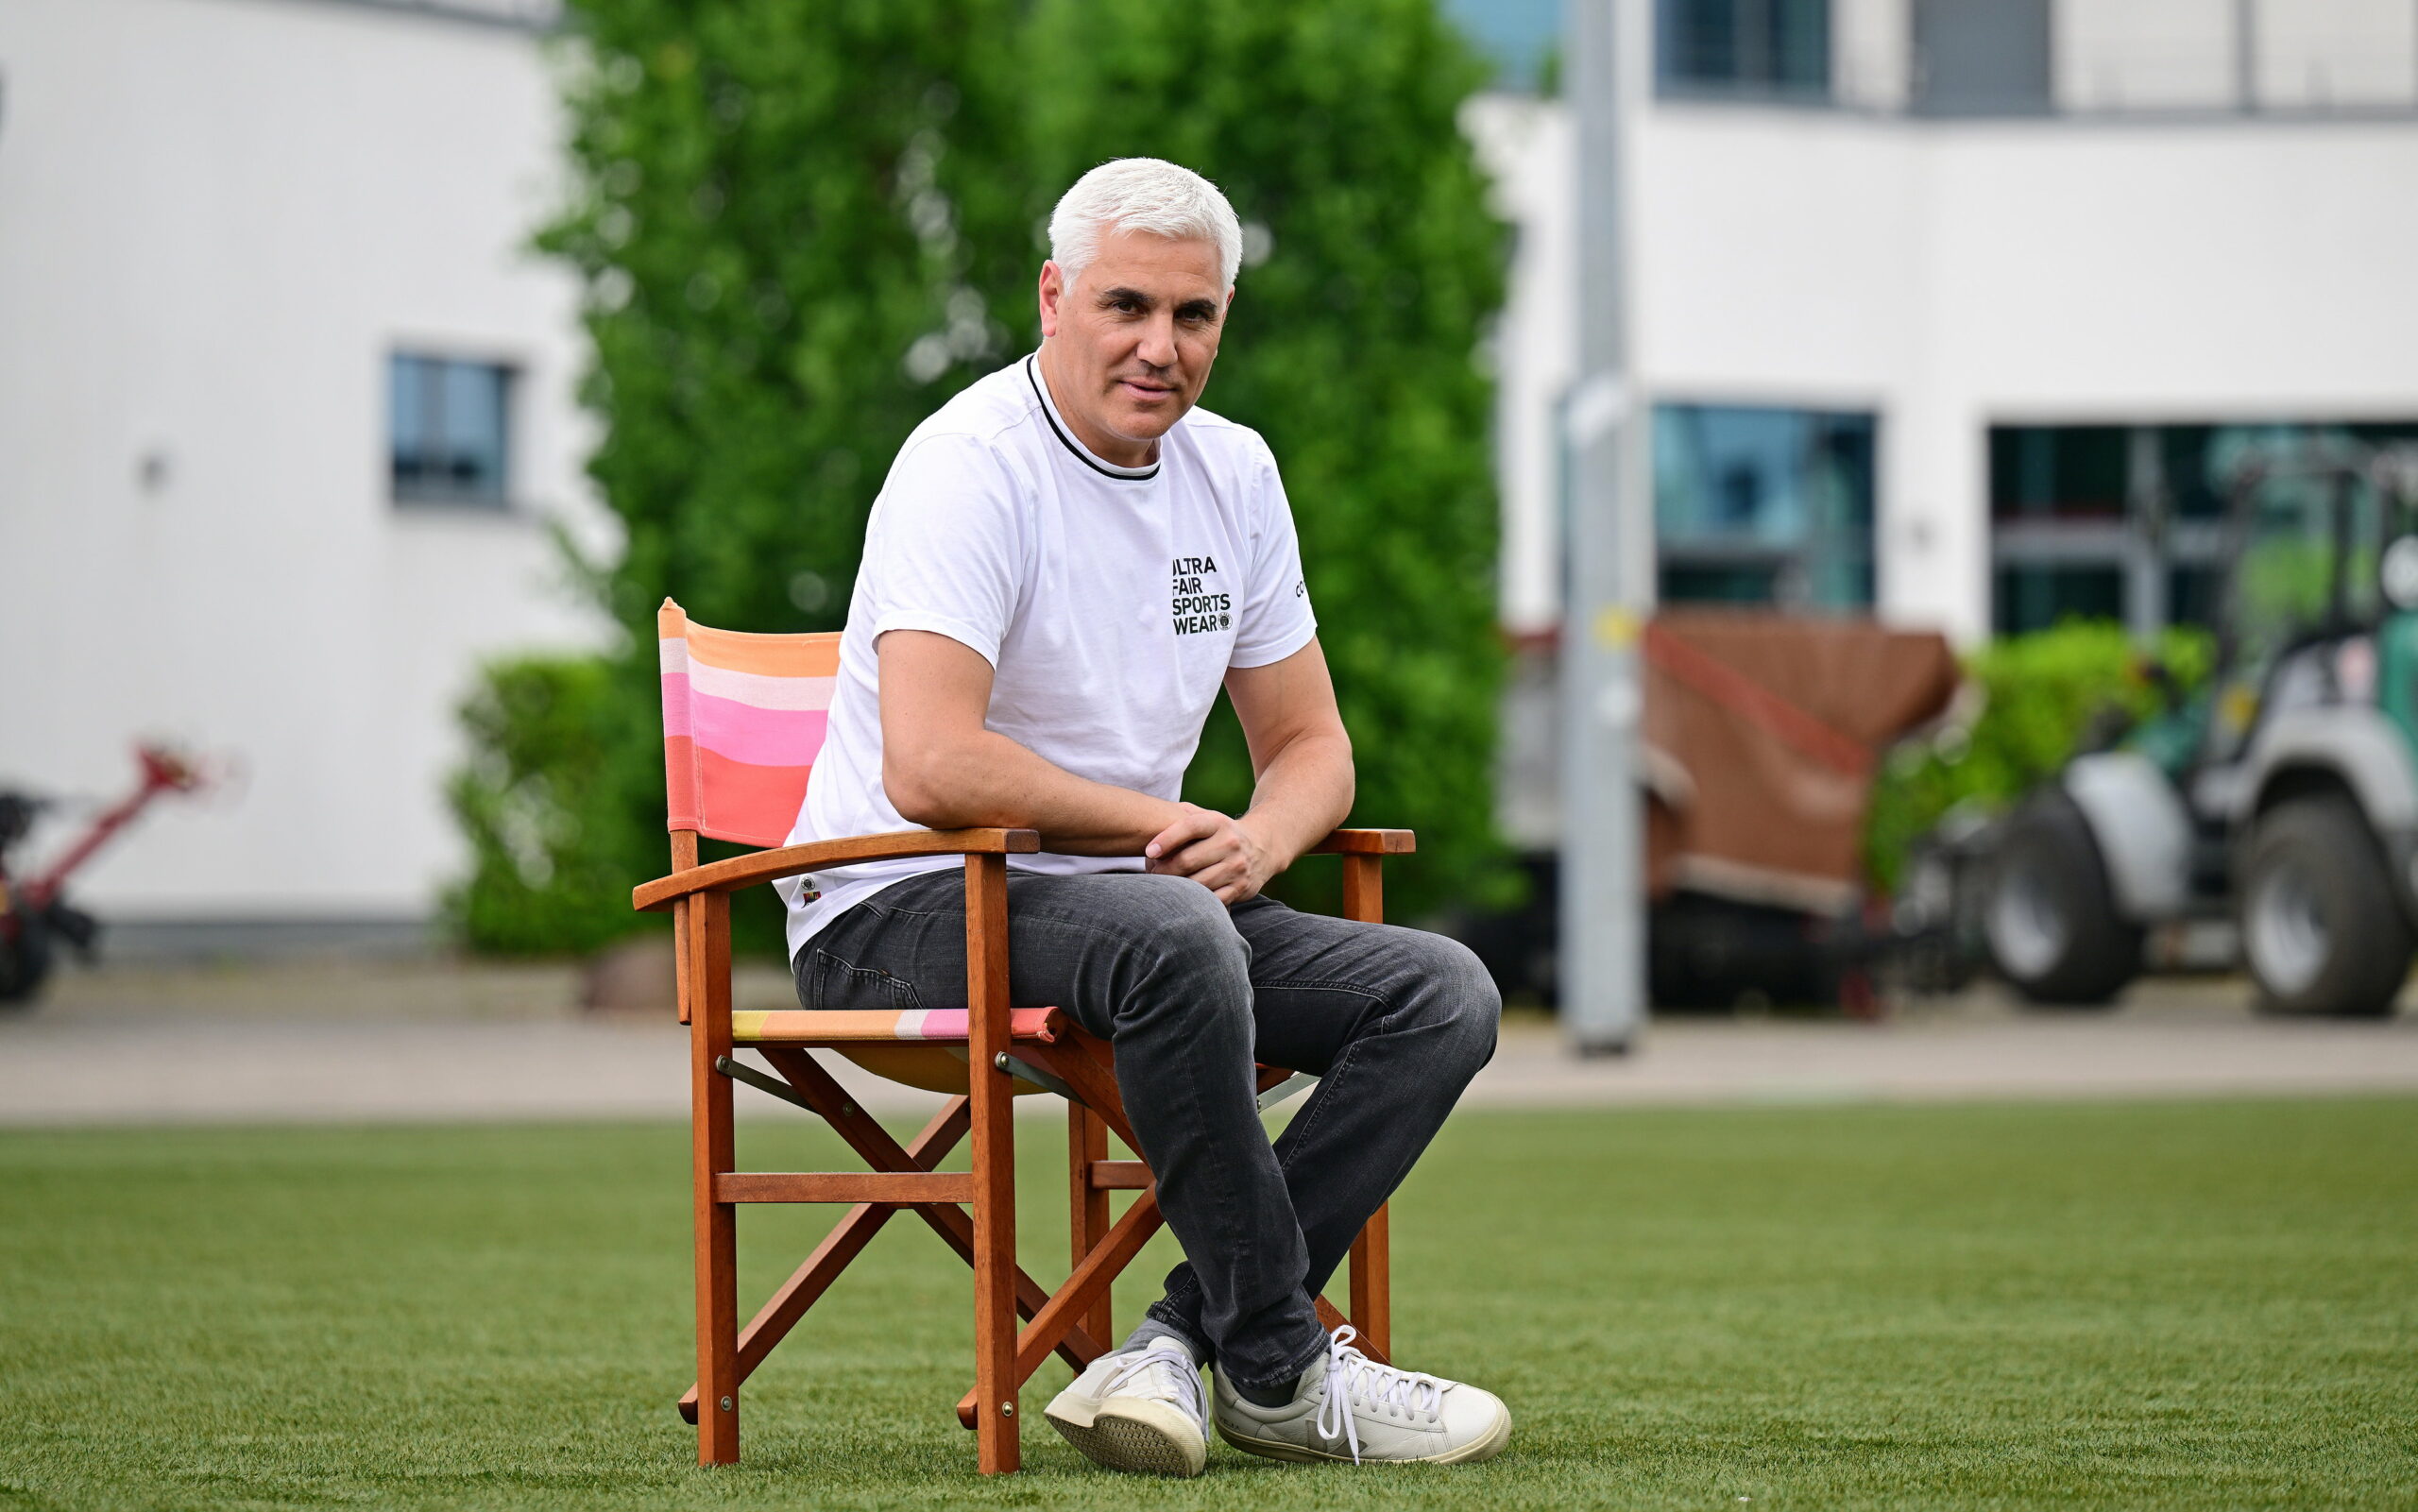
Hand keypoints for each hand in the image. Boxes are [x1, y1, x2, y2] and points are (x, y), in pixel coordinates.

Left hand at [1143, 803, 1280, 904]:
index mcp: (1218, 822)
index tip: (1149, 851)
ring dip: (1175, 887)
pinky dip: (1194, 901)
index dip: (1166, 839)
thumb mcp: (1209, 817)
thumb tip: (1152, 822)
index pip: (1190, 827)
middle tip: (1151, 872)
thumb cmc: (1222, 834)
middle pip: (1187, 860)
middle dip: (1163, 869)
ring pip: (1196, 883)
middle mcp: (1230, 843)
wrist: (1263, 848)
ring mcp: (1237, 867)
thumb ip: (1183, 815)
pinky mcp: (1240, 888)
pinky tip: (1184, 897)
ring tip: (1163, 885)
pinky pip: (1211, 900)